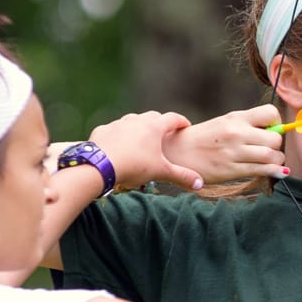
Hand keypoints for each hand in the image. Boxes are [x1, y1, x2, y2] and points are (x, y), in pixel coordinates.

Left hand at [64, 111, 203, 189]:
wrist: (100, 166)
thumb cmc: (134, 166)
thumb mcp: (161, 172)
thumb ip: (182, 176)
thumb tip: (200, 184)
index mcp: (154, 127)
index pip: (173, 118)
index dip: (181, 122)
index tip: (186, 126)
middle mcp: (136, 120)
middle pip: (152, 117)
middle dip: (160, 123)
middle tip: (165, 133)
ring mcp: (118, 124)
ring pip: (132, 121)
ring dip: (139, 128)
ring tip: (141, 140)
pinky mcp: (103, 130)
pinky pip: (114, 130)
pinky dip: (119, 135)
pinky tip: (119, 146)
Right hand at [164, 104, 286, 183]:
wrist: (177, 152)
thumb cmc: (203, 138)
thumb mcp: (224, 123)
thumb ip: (246, 126)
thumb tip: (274, 133)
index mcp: (236, 118)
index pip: (271, 113)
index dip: (277, 123)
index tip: (272, 131)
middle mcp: (237, 133)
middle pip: (275, 138)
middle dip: (277, 145)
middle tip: (271, 150)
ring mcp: (234, 152)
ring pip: (271, 155)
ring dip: (277, 160)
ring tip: (271, 162)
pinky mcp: (231, 170)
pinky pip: (262, 170)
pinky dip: (274, 171)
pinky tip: (277, 172)